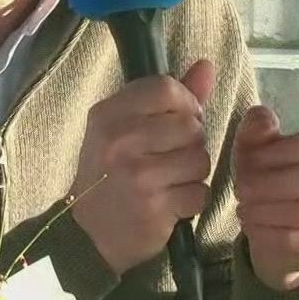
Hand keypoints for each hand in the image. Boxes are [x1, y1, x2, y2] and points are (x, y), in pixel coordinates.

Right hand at [70, 60, 217, 275]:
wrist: (91, 233)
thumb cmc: (112, 174)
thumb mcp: (128, 128)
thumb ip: (170, 98)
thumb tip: (207, 66)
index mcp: (108, 114)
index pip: (166, 88)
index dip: (185, 104)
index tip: (180, 121)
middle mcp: (119, 140)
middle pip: (191, 126)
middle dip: (191, 144)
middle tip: (169, 159)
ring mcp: (137, 174)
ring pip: (200, 160)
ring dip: (193, 174)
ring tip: (169, 181)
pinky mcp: (154, 206)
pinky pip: (199, 192)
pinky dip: (191, 200)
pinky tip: (170, 203)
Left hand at [232, 106, 298, 292]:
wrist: (273, 222)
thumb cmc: (267, 174)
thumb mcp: (254, 147)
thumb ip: (256, 127)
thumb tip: (265, 119)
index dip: (282, 151)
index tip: (250, 160)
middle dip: (270, 184)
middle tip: (241, 189)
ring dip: (266, 211)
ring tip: (242, 209)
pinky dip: (270, 234)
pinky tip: (252, 228)